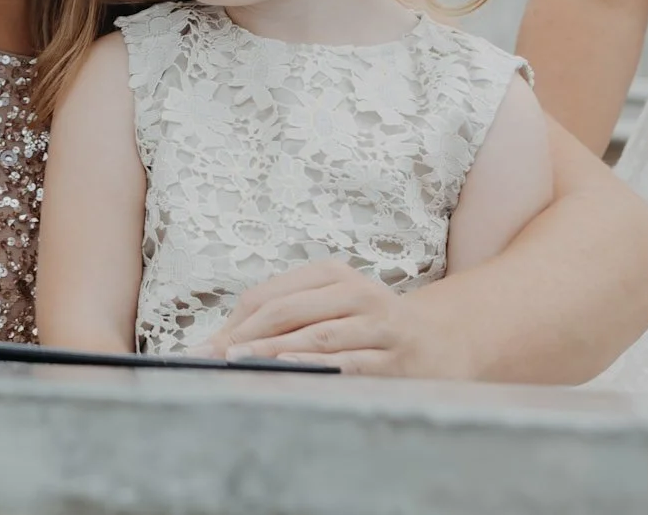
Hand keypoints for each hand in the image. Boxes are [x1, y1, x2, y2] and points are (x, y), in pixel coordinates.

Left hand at [197, 259, 461, 377]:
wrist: (442, 343)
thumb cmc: (369, 327)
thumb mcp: (329, 309)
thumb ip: (282, 321)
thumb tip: (219, 345)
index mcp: (332, 274)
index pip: (270, 295)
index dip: (234, 322)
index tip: (205, 349)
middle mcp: (356, 292)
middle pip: (288, 311)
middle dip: (246, 336)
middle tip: (215, 358)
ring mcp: (378, 324)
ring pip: (317, 335)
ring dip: (274, 351)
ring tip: (241, 363)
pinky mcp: (396, 358)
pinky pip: (350, 362)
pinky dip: (319, 367)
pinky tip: (294, 373)